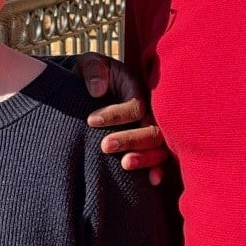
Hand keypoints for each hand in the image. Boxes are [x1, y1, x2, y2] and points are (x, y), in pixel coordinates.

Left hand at [73, 53, 169, 185]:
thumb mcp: (88, 64)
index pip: (136, 105)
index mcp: (136, 87)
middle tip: (105, 146)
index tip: (91, 121)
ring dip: (145, 157)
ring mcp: (149, 126)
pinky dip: (156, 168)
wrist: (86, 87)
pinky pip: (160, 157)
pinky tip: (152, 181)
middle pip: (152, 128)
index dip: (116, 115)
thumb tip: (97, 91)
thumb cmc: (89, 74)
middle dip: (131, 139)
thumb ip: (93, 70)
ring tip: (124, 165)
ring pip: (159, 146)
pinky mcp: (146, 143)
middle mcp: (149, 109)